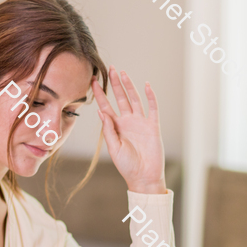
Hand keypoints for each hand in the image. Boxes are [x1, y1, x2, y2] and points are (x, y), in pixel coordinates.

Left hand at [92, 67, 166, 193]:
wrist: (144, 177)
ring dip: (129, 86)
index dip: (100, 93)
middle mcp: (127, 122)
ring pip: (134, 99)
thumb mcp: (114, 148)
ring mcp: (140, 122)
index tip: (93, 80)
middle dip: (115, 84)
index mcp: (115, 127)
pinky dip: (150, 96)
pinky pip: (152, 108)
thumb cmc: (127, 165)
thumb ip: (108, 129)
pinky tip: (146, 85)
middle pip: (120, 98)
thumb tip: (101, 112)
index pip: (106, 106)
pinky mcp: (152, 126)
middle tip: (110, 69)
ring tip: (123, 73)